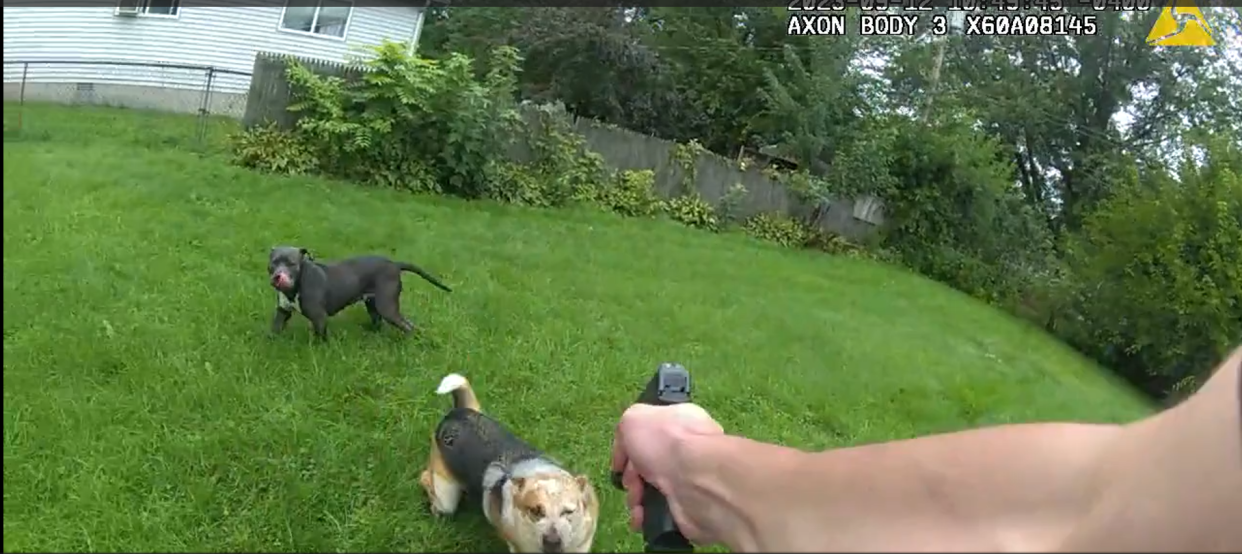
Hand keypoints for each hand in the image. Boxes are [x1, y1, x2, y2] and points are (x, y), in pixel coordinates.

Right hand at [610, 402, 724, 543]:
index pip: (650, 432)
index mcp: (679, 422)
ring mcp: (689, 479)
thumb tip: (628, 449)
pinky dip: (647, 516)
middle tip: (630, 482)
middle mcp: (687, 449)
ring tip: (637, 503)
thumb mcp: (634, 418)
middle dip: (631, 477)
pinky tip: (642, 517)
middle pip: (648, 464)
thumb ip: (627, 426)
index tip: (620, 463)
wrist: (696, 480)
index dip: (629, 448)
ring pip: (651, 490)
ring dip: (636, 499)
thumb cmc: (665, 442)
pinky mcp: (689, 506)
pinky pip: (661, 512)